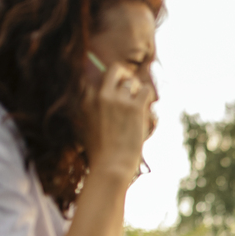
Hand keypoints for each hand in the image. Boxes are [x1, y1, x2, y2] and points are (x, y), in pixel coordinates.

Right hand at [81, 62, 154, 177]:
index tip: (114, 90)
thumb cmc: (100, 154)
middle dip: (125, 74)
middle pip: (115, 69)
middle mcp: (101, 95)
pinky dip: (148, 96)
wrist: (111, 166)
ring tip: (138, 103)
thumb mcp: (85, 129)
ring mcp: (118, 100)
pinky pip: (146, 90)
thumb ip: (90, 112)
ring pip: (133, 81)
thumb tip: (96, 101)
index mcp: (86, 100)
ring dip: (138, 90)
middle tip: (130, 87)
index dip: (108, 82)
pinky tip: (146, 106)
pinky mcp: (134, 107)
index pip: (94, 76)